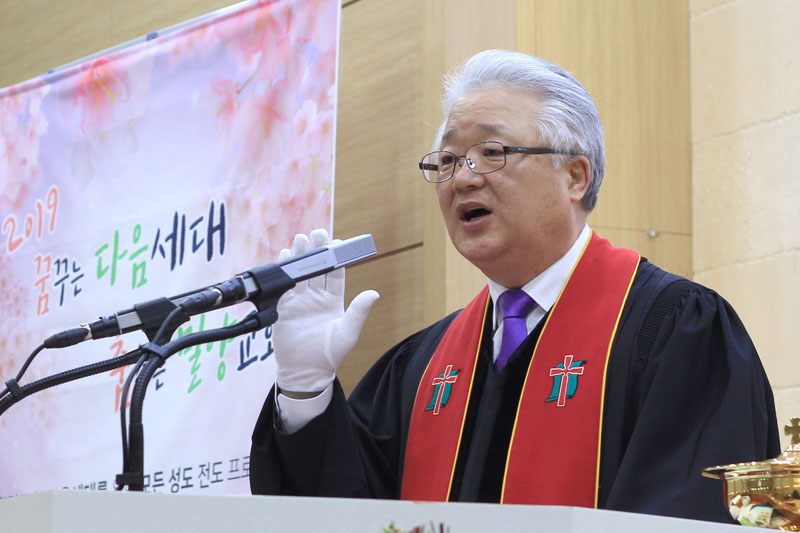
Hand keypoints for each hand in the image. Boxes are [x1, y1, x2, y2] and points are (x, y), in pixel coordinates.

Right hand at [273, 229, 378, 393]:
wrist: (306, 372)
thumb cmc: (330, 355)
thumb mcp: (348, 333)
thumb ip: (359, 312)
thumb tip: (374, 293)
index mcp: (334, 301)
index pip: (335, 274)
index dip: (336, 258)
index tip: (336, 243)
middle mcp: (316, 298)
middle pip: (316, 269)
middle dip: (316, 251)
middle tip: (316, 233)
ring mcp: (300, 302)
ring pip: (299, 274)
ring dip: (299, 257)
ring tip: (299, 240)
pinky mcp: (283, 308)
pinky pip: (283, 287)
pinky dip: (283, 272)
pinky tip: (283, 258)